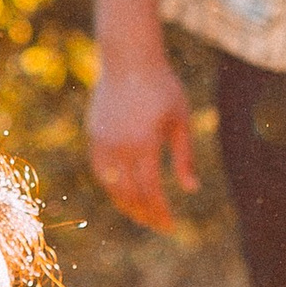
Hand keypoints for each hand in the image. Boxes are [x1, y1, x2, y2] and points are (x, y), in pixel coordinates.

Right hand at [87, 47, 198, 232]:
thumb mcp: (180, 121)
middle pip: (130, 195)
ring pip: (112, 187)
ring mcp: (103, 142)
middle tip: (158, 226)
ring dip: (127, 205)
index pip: (151, 191)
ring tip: (141, 215)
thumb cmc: (162, 88)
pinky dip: (112, 186)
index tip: (171, 226)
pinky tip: (124, 192)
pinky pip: (100, 171)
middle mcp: (120, 147)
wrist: (129, 60)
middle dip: (145, 214)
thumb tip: (191, 189)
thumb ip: (184, 157)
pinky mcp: (94, 136)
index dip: (160, 213)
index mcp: (145, 144)